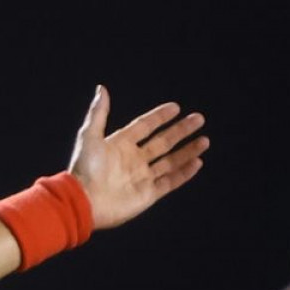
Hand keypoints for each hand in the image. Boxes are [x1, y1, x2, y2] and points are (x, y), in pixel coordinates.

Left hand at [67, 86, 208, 230]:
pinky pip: (170, 181)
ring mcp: (143, 176)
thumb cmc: (85, 167)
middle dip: (181, 131)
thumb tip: (101, 88)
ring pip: (171, 161)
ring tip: (204, 140)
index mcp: (120, 144)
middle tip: (199, 119)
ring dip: (188, 150)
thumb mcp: (89, 136)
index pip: (145, 126)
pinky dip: (184, 173)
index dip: (160, 117)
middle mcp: (134, 159)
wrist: (84, 200)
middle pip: (163, 142)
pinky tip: (197, 162)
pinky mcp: (149, 194)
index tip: (176, 107)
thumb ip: (98, 113)